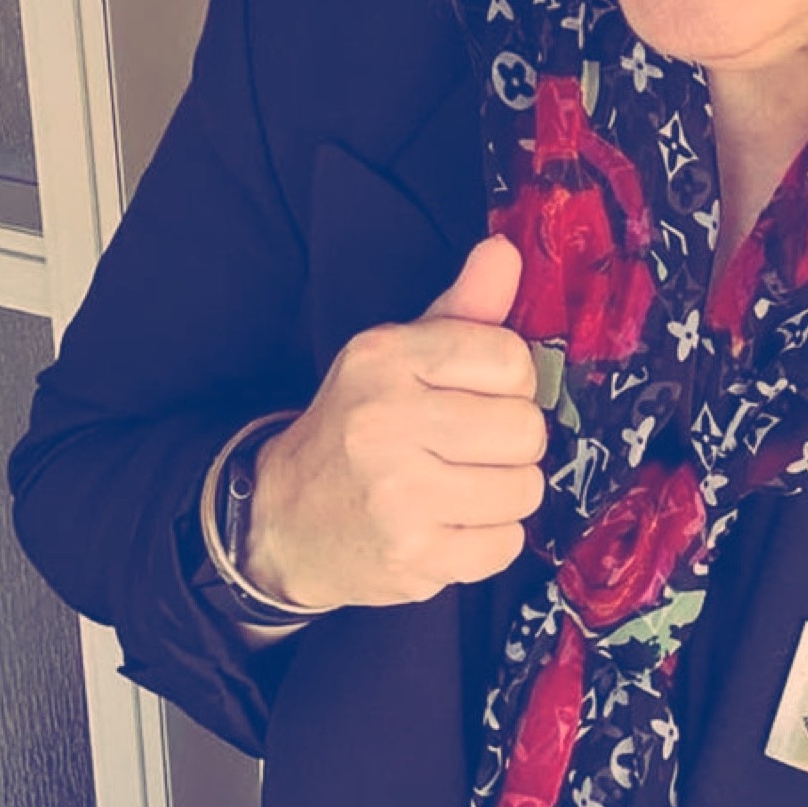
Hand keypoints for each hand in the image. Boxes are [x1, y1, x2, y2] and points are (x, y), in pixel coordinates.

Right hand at [241, 236, 545, 609]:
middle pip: (525, 428)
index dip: (514, 382)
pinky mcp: (410, 556)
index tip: (486, 394)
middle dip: (512, 441)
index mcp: (387, 358)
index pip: (511, 359)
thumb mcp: (400, 353)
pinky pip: (504, 544)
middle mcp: (387, 422)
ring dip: (506, 492)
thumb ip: (464, 307)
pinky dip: (490, 539)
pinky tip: (452, 524)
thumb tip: (505, 249)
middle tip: (474, 446)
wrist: (283, 516)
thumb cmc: (360, 423)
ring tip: (464, 486)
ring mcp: (397, 495)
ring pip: (524, 488)